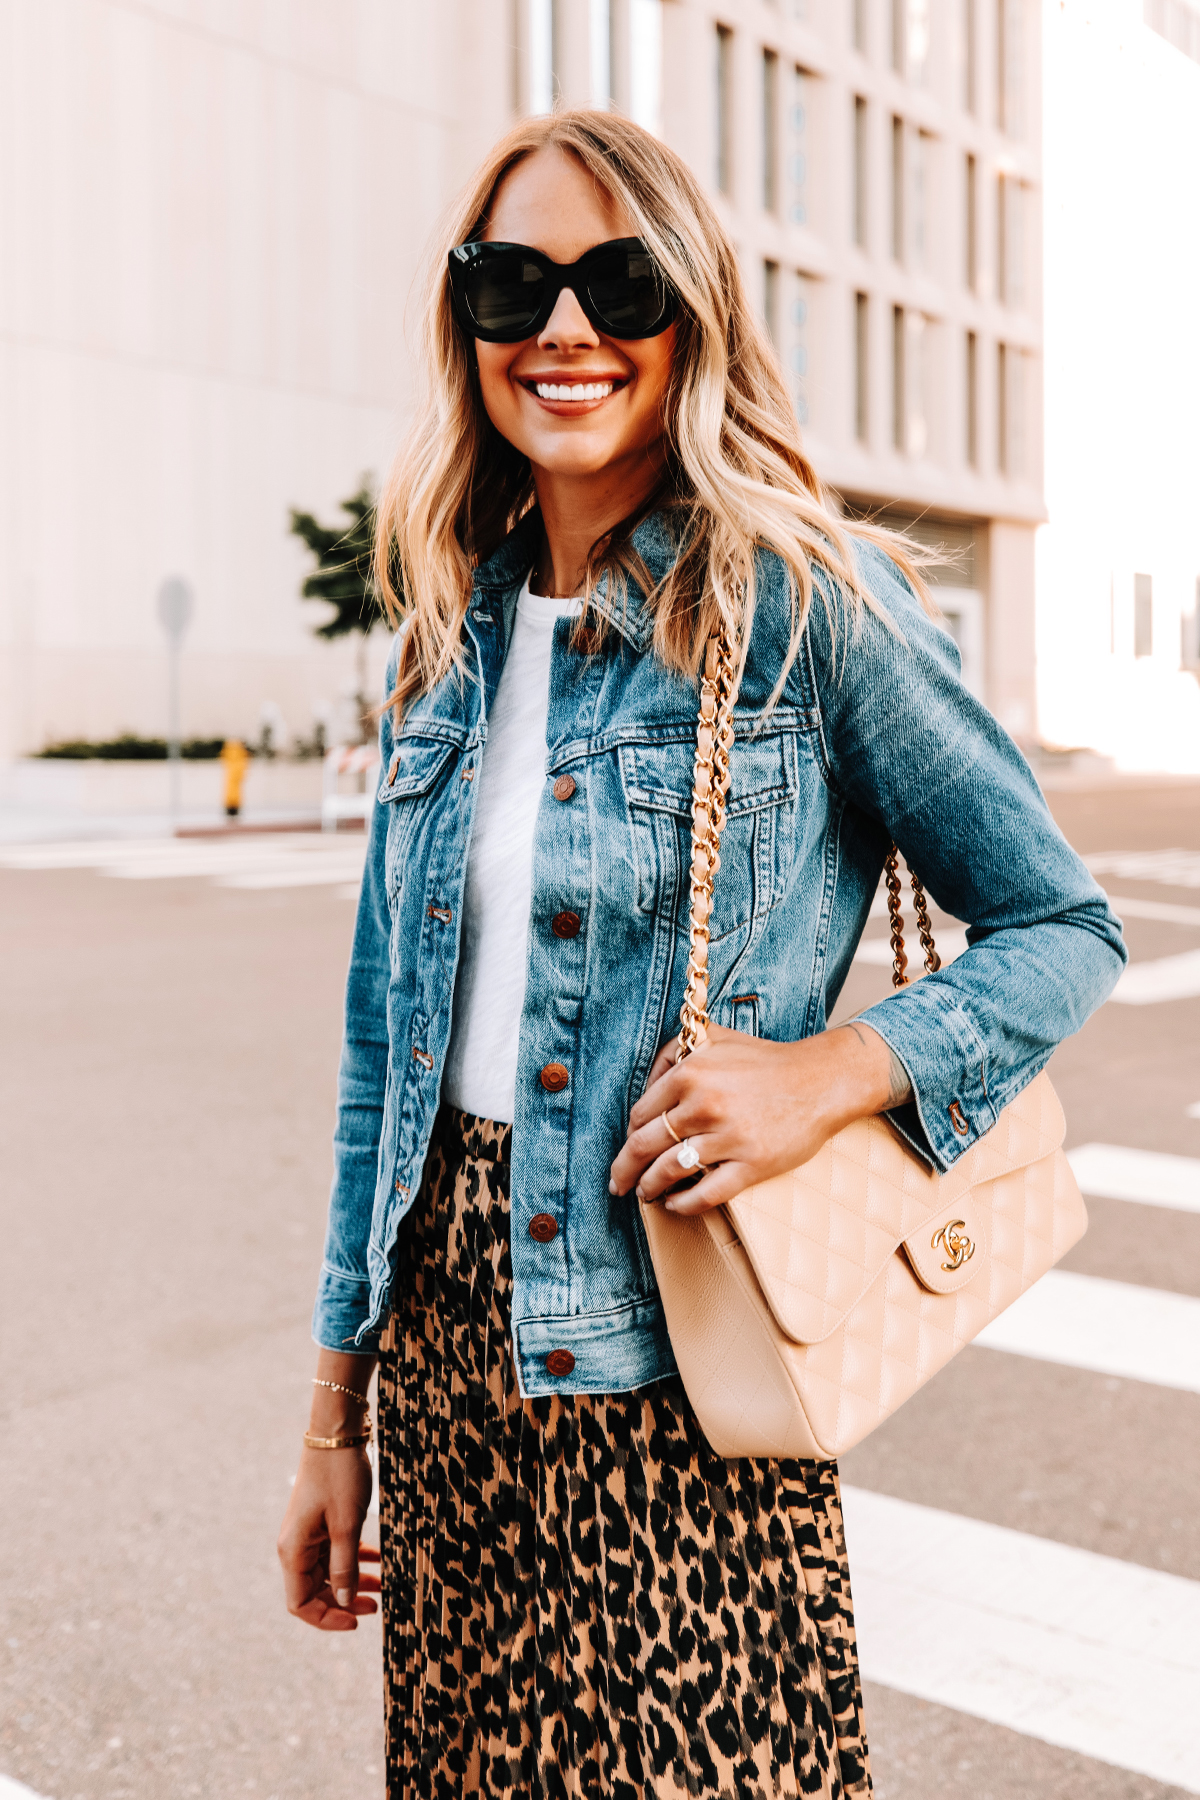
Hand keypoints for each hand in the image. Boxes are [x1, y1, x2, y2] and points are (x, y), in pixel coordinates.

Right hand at [277, 1443, 377, 1629]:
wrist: (336, 1434)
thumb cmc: (339, 1476)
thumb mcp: (346, 1525)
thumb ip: (344, 1567)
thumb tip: (344, 1601)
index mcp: (293, 1551)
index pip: (301, 1604)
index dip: (328, 1618)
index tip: (357, 1621)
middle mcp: (295, 1546)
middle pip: (314, 1590)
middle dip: (344, 1601)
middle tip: (376, 1605)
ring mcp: (307, 1533)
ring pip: (327, 1571)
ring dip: (352, 1581)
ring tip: (382, 1587)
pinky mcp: (320, 1520)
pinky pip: (334, 1551)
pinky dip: (354, 1558)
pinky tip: (377, 1559)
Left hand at [609, 1021, 910, 1214]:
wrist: (820, 1080)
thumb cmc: (765, 1060)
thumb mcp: (714, 1038)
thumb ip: (674, 1053)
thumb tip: (645, 1086)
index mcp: (690, 1074)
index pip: (640, 1115)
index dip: (630, 1136)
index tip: (628, 1148)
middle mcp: (704, 1105)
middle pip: (644, 1146)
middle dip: (624, 1170)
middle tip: (617, 1183)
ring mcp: (728, 1137)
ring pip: (670, 1171)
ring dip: (649, 1187)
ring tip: (644, 1194)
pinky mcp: (752, 1164)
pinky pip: (705, 1194)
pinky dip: (682, 1205)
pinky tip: (674, 1205)